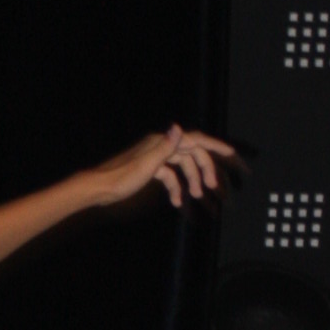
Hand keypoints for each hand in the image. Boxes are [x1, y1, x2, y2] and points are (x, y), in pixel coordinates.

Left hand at [89, 124, 237, 209]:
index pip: (194, 139)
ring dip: (190, 180)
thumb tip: (178, 128)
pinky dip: (174, 187)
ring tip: (196, 195)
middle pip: (190, 154)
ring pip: (181, 166)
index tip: (230, 152)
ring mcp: (155, 158)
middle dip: (203, 168)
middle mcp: (160, 146)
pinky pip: (169, 176)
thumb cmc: (120, 178)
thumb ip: (165, 147)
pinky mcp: (150, 169)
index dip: (214, 145)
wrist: (98, 188)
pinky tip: (176, 201)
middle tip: (211, 186)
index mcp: (162, 142)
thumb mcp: (146, 164)